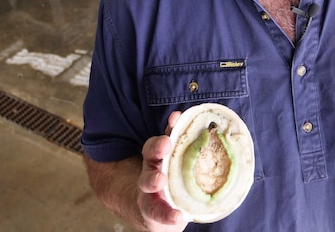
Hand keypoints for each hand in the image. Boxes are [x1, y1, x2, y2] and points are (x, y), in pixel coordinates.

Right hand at [135, 111, 188, 230]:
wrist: (150, 210)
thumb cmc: (169, 182)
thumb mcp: (172, 161)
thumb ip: (179, 142)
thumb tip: (185, 117)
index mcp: (158, 157)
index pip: (161, 138)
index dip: (169, 127)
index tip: (176, 117)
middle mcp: (152, 171)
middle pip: (150, 156)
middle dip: (156, 148)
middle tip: (165, 144)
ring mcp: (150, 192)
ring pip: (148, 182)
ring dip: (152, 179)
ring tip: (160, 179)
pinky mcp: (153, 212)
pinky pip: (158, 213)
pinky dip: (168, 215)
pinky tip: (177, 217)